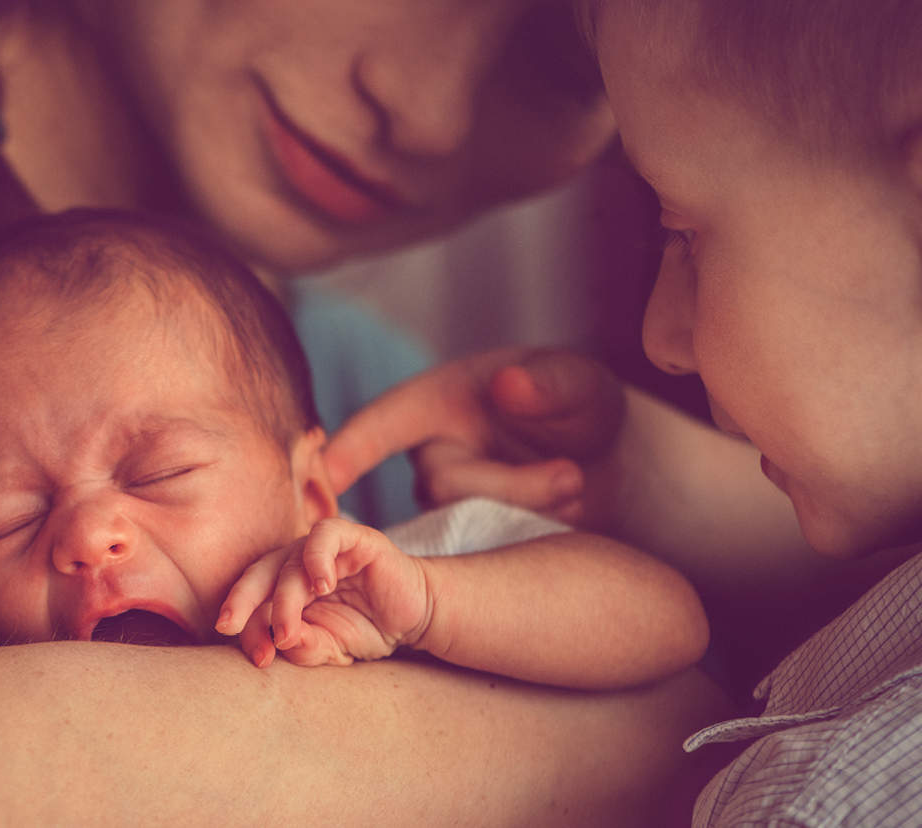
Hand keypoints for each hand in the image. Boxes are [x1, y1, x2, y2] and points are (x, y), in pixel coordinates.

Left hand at [216, 519, 431, 668]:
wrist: (416, 614)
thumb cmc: (367, 627)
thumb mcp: (331, 648)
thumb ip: (305, 647)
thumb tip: (281, 643)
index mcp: (282, 587)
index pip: (254, 603)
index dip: (249, 628)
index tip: (257, 658)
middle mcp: (295, 563)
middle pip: (259, 576)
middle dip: (242, 603)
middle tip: (230, 627)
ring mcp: (321, 548)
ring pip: (290, 564)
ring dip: (284, 599)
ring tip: (287, 629)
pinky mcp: (352, 537)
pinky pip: (325, 536)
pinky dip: (317, 558)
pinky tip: (322, 585)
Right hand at [322, 348, 624, 524]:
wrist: (604, 457)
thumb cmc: (575, 403)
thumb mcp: (578, 382)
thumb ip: (549, 383)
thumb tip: (510, 385)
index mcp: (437, 402)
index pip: (380, 425)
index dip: (347, 451)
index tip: (325, 478)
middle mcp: (432, 452)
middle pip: (440, 485)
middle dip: (511, 484)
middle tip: (572, 473)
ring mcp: (450, 500)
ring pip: (465, 518)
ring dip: (528, 503)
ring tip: (575, 482)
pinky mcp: (472, 537)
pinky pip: (488, 547)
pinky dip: (535, 526)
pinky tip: (567, 507)